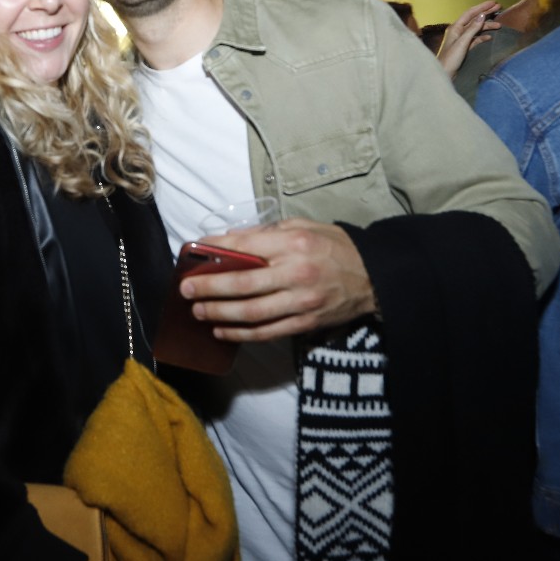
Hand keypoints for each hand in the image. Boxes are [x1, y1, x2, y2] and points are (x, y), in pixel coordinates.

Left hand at [182, 219, 376, 339]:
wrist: (373, 277)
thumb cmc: (335, 247)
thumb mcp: (304, 227)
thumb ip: (268, 232)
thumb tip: (231, 239)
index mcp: (294, 243)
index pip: (247, 246)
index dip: (216, 249)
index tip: (194, 252)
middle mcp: (296, 273)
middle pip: (243, 283)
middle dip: (209, 288)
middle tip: (185, 289)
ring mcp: (301, 301)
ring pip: (252, 312)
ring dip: (220, 313)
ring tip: (198, 311)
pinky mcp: (305, 323)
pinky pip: (267, 332)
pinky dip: (241, 334)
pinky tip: (222, 330)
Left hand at [436, 0, 502, 75]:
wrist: (444, 74)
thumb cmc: (450, 59)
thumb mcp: (463, 43)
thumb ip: (473, 29)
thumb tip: (483, 15)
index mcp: (455, 27)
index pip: (470, 13)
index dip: (482, 7)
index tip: (494, 3)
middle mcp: (458, 31)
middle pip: (474, 19)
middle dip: (486, 13)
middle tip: (499, 8)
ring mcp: (461, 39)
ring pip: (476, 29)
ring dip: (487, 26)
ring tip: (499, 25)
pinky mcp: (464, 47)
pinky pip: (475, 39)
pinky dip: (483, 36)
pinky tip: (490, 36)